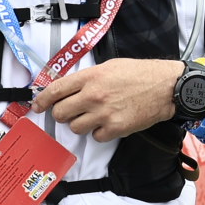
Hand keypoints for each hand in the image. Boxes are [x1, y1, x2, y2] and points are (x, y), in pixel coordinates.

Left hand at [33, 59, 183, 141]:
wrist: (166, 87)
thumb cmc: (141, 74)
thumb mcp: (110, 66)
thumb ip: (88, 78)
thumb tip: (68, 88)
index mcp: (90, 77)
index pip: (55, 90)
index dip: (42, 100)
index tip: (37, 106)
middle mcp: (93, 95)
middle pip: (60, 113)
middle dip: (62, 114)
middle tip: (71, 112)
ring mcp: (103, 114)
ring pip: (75, 127)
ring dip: (81, 123)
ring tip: (94, 116)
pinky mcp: (115, 128)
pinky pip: (95, 137)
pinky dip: (99, 132)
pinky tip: (108, 123)